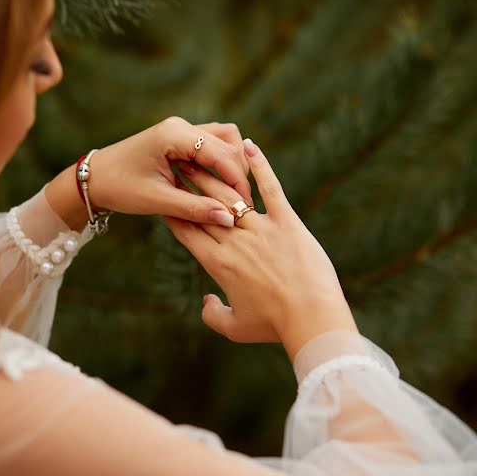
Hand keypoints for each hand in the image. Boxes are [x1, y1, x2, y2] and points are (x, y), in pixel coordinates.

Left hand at [86, 117, 252, 225]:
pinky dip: (219, 164)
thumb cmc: (119, 187)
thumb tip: (229, 219)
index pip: (221, 153)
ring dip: (231, 165)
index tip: (245, 205)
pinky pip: (210, 146)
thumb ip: (195, 209)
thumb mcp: (157, 201)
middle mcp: (180, 126)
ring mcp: (180, 130)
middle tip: (241, 201)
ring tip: (231, 194)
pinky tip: (217, 187)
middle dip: (239, 170)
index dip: (238, 179)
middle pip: (229, 140)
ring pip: (223, 140)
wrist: (93, 179)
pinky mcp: (179, 139)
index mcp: (174, 135)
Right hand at [163, 139, 357, 358]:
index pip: (187, 231)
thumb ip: (213, 315)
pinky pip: (271, 188)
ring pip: (230, 194)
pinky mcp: (288, 221)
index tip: (165, 197)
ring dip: (213, 172)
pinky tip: (249, 146)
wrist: (312, 318)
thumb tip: (206, 300)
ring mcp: (261, 228)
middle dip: (188, 184)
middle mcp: (234, 241)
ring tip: (202, 153)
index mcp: (217, 264)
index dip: (174, 212)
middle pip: (204, 206)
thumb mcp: (236, 329)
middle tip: (178, 164)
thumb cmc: (274, 327)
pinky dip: (260, 166)